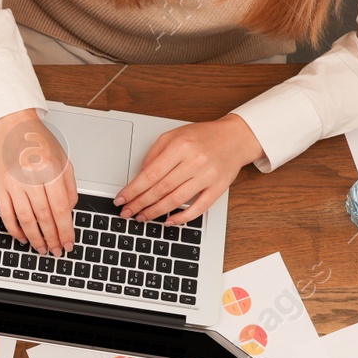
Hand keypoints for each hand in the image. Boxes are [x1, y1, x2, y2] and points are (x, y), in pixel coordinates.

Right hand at [0, 109, 76, 255]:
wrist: (11, 126)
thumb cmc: (37, 141)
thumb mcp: (63, 159)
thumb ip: (69, 186)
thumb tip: (69, 211)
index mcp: (51, 171)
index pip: (61, 208)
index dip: (65, 230)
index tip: (68, 242)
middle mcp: (32, 177)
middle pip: (44, 217)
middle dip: (52, 238)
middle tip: (56, 250)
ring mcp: (14, 183)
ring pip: (25, 219)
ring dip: (35, 238)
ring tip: (41, 248)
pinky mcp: (0, 186)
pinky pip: (6, 214)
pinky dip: (14, 229)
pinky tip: (22, 237)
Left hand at [114, 114, 261, 223]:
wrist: (236, 137)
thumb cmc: (203, 136)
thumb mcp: (174, 135)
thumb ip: (154, 154)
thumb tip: (139, 176)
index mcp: (181, 147)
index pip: (150, 174)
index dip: (133, 190)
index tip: (121, 199)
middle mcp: (194, 162)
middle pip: (161, 189)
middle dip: (140, 204)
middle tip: (127, 212)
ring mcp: (207, 176)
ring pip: (176, 200)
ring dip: (156, 212)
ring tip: (142, 217)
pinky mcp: (218, 188)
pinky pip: (198, 208)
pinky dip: (182, 218)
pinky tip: (168, 221)